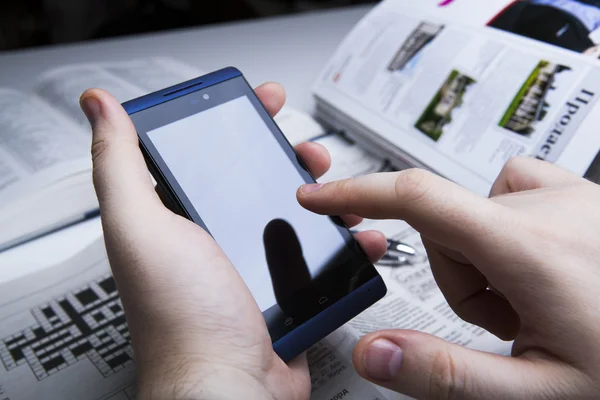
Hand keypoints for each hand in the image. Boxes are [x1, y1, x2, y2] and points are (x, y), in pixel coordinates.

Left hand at [79, 83, 386, 399]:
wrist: (231, 389)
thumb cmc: (182, 320)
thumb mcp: (142, 229)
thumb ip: (120, 167)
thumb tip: (101, 109)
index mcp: (177, 220)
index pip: (204, 155)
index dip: (233, 123)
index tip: (260, 104)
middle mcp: (213, 240)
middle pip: (256, 180)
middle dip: (288, 156)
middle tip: (307, 150)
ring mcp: (253, 265)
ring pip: (294, 214)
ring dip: (322, 194)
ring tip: (338, 189)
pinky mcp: (286, 291)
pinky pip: (319, 255)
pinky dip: (343, 240)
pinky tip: (356, 232)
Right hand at [298, 158, 599, 398]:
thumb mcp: (537, 391)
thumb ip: (447, 374)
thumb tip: (374, 352)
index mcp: (532, 249)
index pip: (419, 199)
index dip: (358, 193)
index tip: (319, 196)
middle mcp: (551, 205)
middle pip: (447, 225)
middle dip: (458, 278)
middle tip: (507, 321)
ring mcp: (571, 194)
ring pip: (478, 213)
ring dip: (486, 260)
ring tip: (532, 302)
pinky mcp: (579, 193)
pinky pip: (512, 193)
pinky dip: (507, 232)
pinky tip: (542, 267)